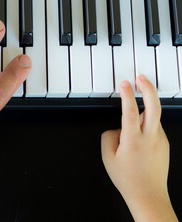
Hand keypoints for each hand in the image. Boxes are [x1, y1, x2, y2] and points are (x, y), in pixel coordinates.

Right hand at [101, 75, 176, 221]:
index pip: (130, 111)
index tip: (124, 84)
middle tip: (141, 78)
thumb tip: (115, 128)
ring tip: (134, 107)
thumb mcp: (107, 158)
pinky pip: (154, 127)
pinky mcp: (164, 143)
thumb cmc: (128, 179)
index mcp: (133, 141)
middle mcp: (150, 138)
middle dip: (148, 89)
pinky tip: (137, 133)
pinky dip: (146, 123)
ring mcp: (160, 140)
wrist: (148, 194)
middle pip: (154, 107)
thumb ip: (108, 137)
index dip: (127, 95)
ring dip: (145, 107)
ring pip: (153, 117)